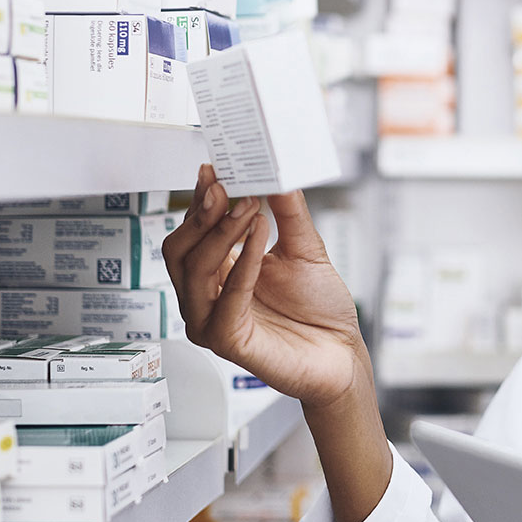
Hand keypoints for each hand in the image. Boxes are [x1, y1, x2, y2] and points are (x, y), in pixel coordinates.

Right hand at [162, 165, 371, 409]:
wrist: (342, 352)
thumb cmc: (319, 308)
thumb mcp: (303, 248)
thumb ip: (287, 212)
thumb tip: (275, 173)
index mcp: (217, 273)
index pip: (192, 232)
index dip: (199, 200)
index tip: (214, 170)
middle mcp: (206, 296)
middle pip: (179, 250)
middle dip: (201, 215)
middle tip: (227, 187)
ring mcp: (211, 320)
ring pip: (194, 271)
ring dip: (221, 234)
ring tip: (250, 208)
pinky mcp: (227, 341)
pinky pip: (225, 300)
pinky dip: (243, 265)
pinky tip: (259, 241)